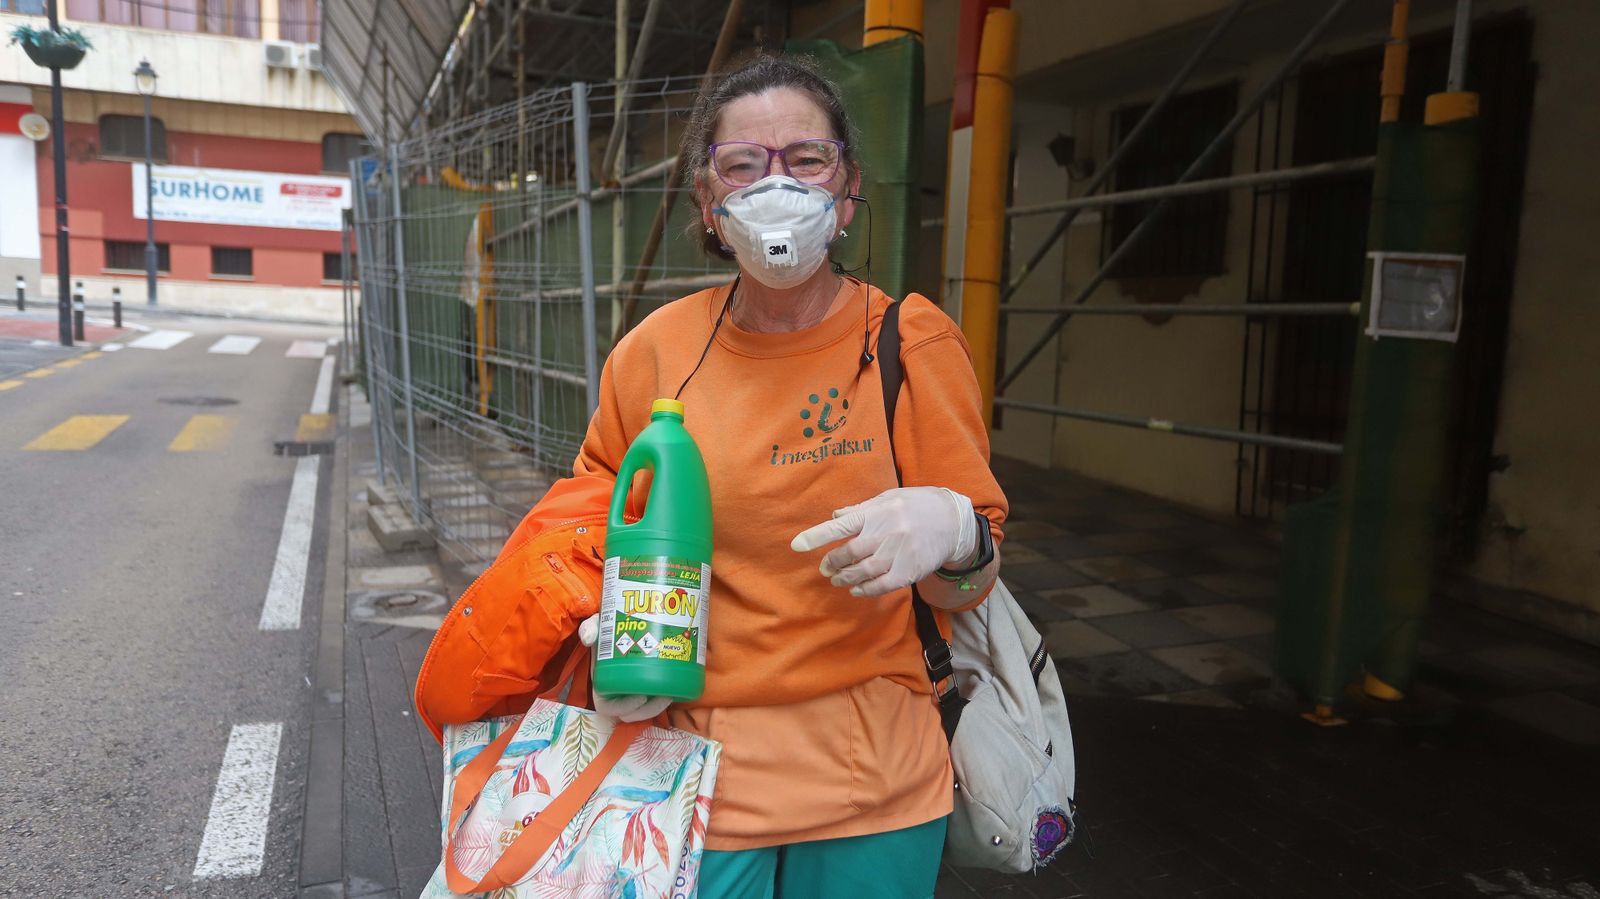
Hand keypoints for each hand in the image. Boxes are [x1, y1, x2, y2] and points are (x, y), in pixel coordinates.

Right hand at [578, 616, 673, 721]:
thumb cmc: (609, 629)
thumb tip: (588, 638)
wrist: (626, 624)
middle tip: (664, 695)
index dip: (625, 708)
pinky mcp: (649, 687)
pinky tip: (677, 691)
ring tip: (671, 693)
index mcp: (602, 685)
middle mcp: (618, 692)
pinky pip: (656, 700)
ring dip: (660, 706)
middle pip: (633, 713)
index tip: (641, 697)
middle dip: (649, 710)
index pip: (609, 708)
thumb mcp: (597, 626)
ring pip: (647, 709)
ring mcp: (634, 691)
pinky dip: (667, 699)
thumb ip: (590, 627)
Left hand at [790, 486, 977, 597]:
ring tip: (838, 580)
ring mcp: (897, 553)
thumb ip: (861, 509)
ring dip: (845, 578)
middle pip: (848, 553)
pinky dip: (865, 590)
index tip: (796, 545)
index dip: (816, 536)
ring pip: (862, 572)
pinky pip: (881, 586)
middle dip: (831, 563)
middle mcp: (885, 532)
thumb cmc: (916, 506)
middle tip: (825, 568)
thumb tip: (835, 516)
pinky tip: (857, 590)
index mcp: (876, 512)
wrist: (953, 521)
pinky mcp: (909, 571)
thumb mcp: (888, 498)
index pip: (840, 526)